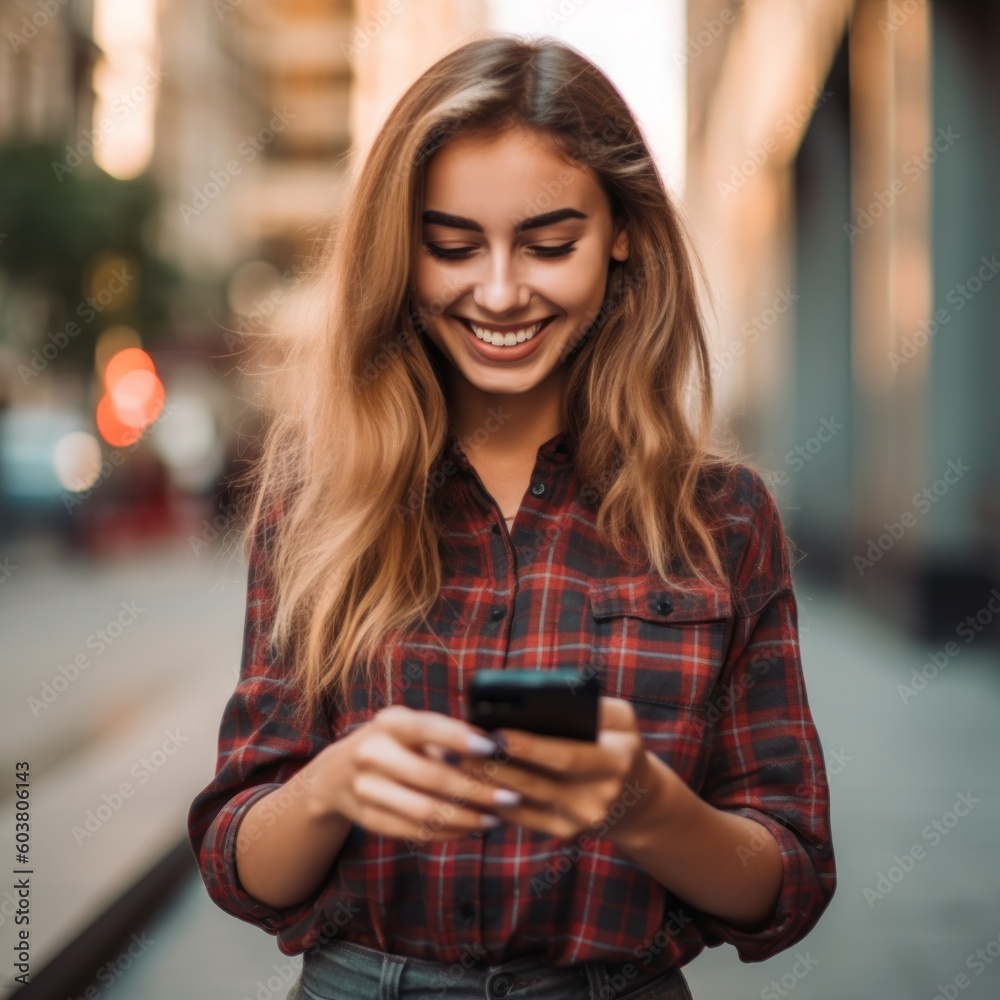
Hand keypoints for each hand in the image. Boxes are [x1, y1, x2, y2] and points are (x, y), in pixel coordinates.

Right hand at [303, 705, 508, 843]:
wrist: (334, 774)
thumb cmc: (393, 743)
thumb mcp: (410, 728)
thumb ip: (445, 734)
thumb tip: (498, 744)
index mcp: (389, 723)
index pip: (427, 728)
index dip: (460, 739)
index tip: (494, 750)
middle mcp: (372, 753)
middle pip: (431, 777)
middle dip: (476, 790)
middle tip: (511, 797)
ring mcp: (365, 788)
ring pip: (424, 811)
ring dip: (466, 819)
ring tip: (496, 819)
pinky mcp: (367, 818)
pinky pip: (414, 831)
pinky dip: (448, 833)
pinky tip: (472, 829)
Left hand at [452, 696, 663, 842]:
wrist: (636, 797)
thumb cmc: (618, 743)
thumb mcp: (622, 719)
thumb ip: (596, 704)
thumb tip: (550, 697)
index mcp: (616, 761)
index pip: (567, 756)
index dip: (531, 747)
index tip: (499, 732)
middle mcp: (600, 796)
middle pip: (539, 782)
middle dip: (500, 765)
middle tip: (468, 747)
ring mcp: (581, 819)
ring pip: (526, 801)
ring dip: (491, 782)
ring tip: (462, 761)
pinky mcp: (564, 832)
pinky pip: (524, 817)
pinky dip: (497, 801)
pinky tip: (476, 783)